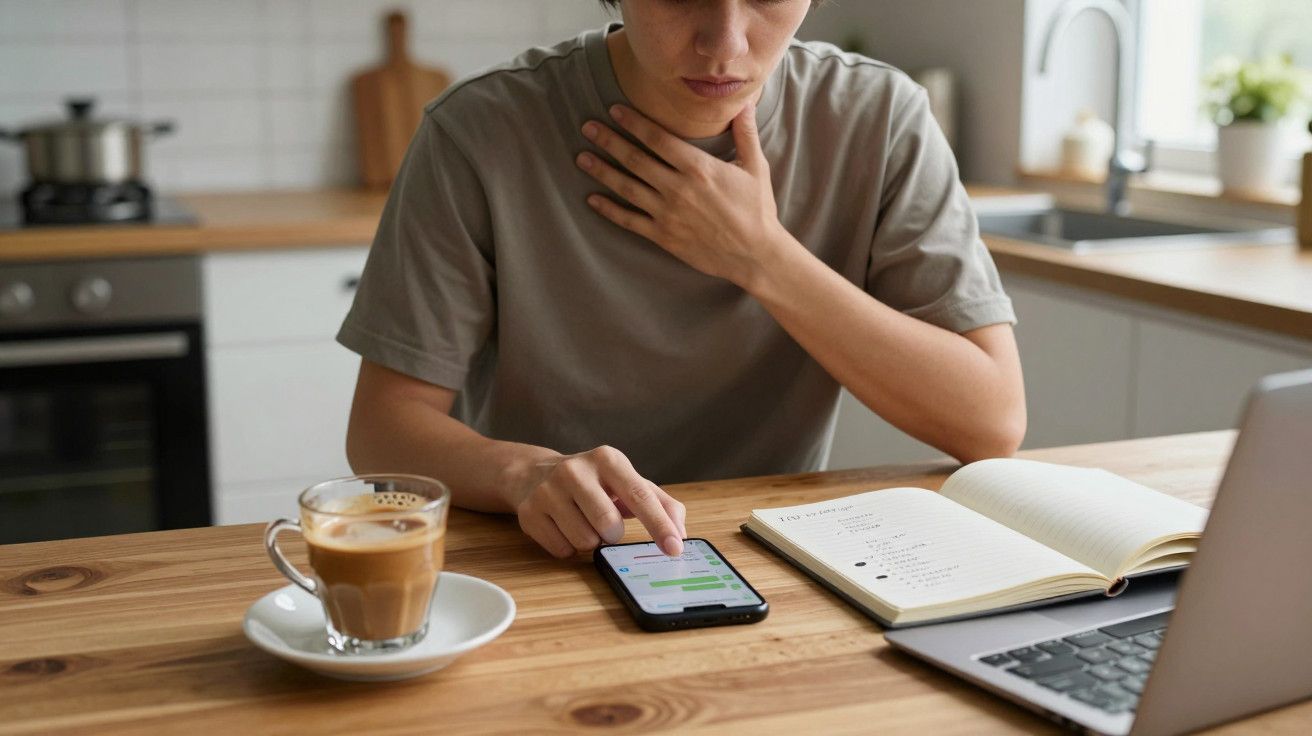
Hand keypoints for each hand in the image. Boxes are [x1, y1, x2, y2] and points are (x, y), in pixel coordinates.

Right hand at [504, 445, 686, 558]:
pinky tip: (563, 526)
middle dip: (613, 533)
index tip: (674, 548)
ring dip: (590, 541)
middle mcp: (576, 470)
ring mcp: (548, 490)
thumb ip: (662, 504)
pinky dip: (569, 546)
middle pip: (610, 526)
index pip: (640, 496)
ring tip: (582, 521)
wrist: (535, 474)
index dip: (659, 525)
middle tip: (604, 520)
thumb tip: (680, 533)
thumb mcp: (628, 483)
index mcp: (608, 460)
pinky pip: (562, 550)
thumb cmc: (595, 483)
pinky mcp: (529, 512)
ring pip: (585, 541)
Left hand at [576, 104, 789, 287]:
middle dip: (608, 141)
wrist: (755, 255)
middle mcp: (678, 188)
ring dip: (602, 171)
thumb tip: (746, 101)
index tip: (614, 110)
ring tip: (582, 157)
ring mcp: (667, 213)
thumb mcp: (755, 167)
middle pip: (635, 159)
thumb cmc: (756, 210)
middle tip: (587, 127)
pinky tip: (592, 199)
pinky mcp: (663, 236)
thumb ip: (745, 133)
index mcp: (698, 168)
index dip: (634, 123)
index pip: (657, 139)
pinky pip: (629, 221)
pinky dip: (609, 210)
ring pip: (627, 187)